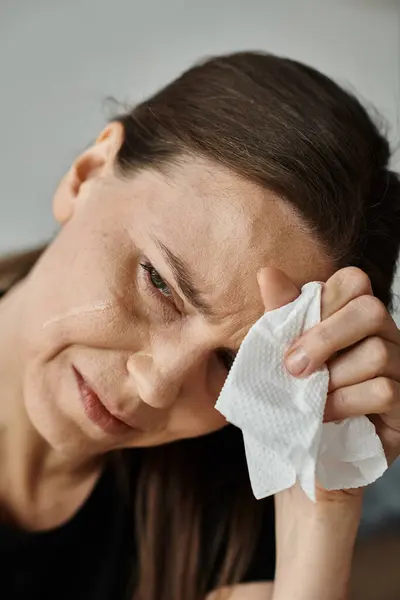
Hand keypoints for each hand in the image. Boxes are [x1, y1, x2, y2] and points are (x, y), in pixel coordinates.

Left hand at [258, 266, 399, 466]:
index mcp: (355, 319)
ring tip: (310, 399)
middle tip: (293, 368)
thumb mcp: (282, 353)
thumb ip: (282, 314)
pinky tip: (325, 416)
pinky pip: (384, 390)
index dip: (323, 302)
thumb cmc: (295, 398)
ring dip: (332, 379)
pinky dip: (345, 403)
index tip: (291, 336)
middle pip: (372, 310)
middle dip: (325, 338)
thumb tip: (268, 272)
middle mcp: (386, 337)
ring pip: (378, 354)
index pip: (354, 282)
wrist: (304, 457)